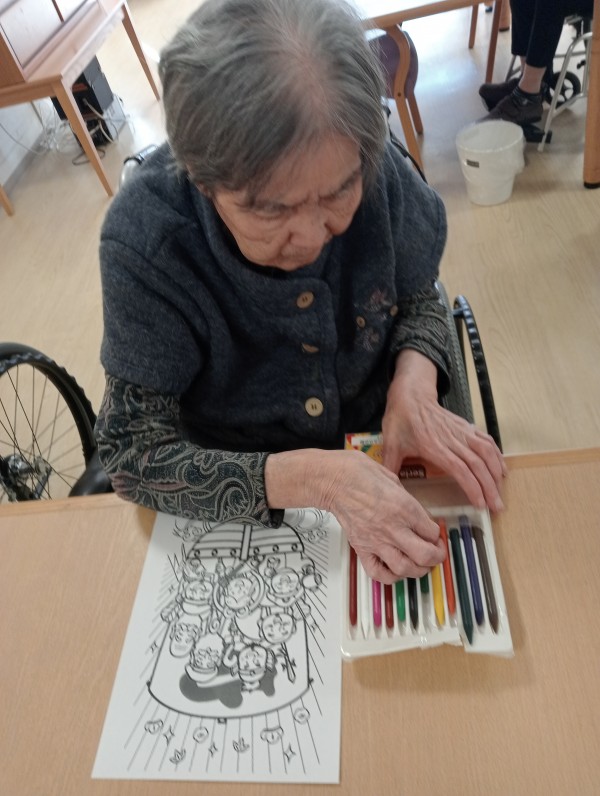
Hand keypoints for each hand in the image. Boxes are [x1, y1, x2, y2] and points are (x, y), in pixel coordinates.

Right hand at [324, 451, 445, 582]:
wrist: (334, 480)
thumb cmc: (360, 473)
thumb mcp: (394, 480)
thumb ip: (409, 501)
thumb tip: (419, 515)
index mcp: (405, 508)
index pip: (432, 532)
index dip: (437, 534)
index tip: (435, 533)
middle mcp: (393, 528)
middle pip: (425, 555)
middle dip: (436, 557)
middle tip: (437, 553)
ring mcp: (376, 541)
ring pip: (405, 568)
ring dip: (418, 570)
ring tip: (420, 564)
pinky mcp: (361, 548)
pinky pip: (378, 573)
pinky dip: (391, 577)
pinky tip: (396, 570)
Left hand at [382, 350, 505, 511]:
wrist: (411, 395)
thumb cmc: (401, 420)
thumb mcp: (390, 444)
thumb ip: (389, 467)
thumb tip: (386, 490)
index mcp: (434, 447)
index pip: (460, 469)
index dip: (473, 487)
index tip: (480, 503)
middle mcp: (452, 439)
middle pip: (477, 465)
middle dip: (489, 488)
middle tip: (496, 507)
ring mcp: (461, 432)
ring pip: (486, 453)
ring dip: (496, 473)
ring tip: (500, 493)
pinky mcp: (466, 427)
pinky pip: (486, 441)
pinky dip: (497, 455)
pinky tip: (501, 470)